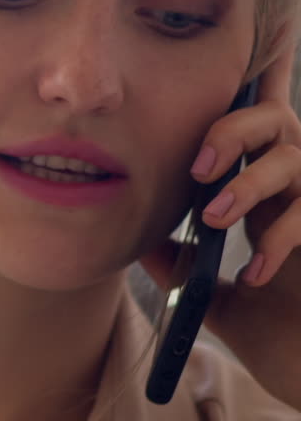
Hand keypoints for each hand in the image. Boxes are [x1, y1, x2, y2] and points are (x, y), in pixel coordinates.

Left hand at [139, 42, 300, 408]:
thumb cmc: (277, 339)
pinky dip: (278, 238)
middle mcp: (297, 191)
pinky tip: (253, 274)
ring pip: (293, 159)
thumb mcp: (212, 297)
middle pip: (275, 119)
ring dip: (249, 183)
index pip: (254, 128)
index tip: (215, 81)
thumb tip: (135, 232)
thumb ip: (179, 262)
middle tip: (198, 168)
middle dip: (233, 130)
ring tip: (215, 217)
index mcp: (266, 193)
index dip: (244, 90)